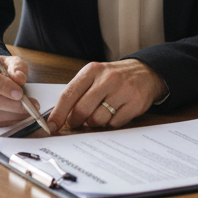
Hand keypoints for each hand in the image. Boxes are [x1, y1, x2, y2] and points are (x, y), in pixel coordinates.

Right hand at [0, 50, 38, 126]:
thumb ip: (17, 67)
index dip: (2, 86)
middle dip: (11, 104)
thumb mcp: (10, 62)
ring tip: (27, 112)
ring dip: (11, 115)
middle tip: (29, 105)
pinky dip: (6, 121)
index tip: (20, 93)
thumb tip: (19, 79)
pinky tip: (17, 117)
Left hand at [50, 59, 166, 131]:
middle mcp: (107, 79)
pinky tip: (115, 113)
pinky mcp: (135, 103)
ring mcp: (122, 91)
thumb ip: (77, 93)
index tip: (51, 126)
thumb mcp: (94, 76)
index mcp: (92, 71)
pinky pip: (114, 124)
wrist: (145, 72)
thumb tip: (58, 117)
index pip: (69, 94)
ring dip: (95, 123)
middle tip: (77, 123)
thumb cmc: (114, 78)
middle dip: (76, 121)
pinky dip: (111, 124)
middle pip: (82, 109)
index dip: (58, 113)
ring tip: (100, 114)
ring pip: (97, 119)